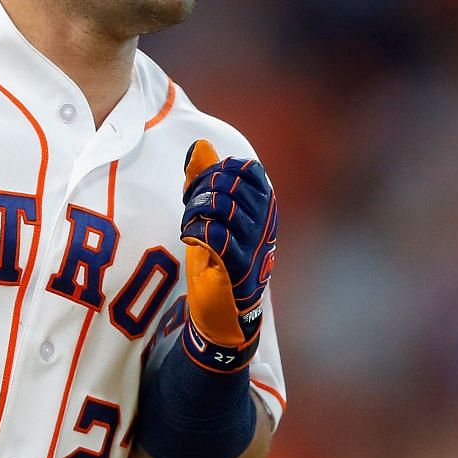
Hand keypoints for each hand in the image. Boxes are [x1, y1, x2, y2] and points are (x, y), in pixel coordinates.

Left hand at [179, 139, 276, 366]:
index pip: (247, 169)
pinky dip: (195, 232)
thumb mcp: (212, 214)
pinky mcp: (238, 266)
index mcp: (264, 207)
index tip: (201, 188)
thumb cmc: (219, 260)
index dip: (218, 170)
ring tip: (192, 226)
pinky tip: (192, 240)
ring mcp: (254, 244)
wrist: (223, 313)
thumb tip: (200, 145)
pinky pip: (214, 234)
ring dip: (195, 212)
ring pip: (220, 205)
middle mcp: (265, 222)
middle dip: (203, 189)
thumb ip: (206, 179)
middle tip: (193, 209)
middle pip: (230, 183)